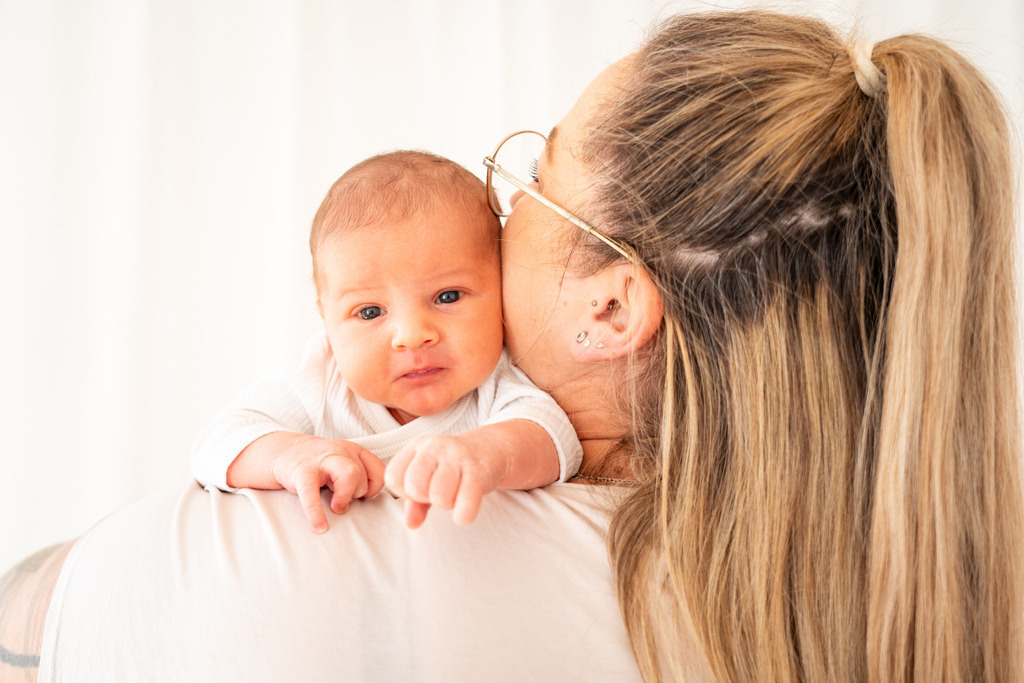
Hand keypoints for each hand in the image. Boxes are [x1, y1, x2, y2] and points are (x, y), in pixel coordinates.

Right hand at [269, 436, 385, 532]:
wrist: (281, 451)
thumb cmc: (318, 466)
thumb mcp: (342, 464)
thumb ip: (359, 478)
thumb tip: (368, 502)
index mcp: (354, 451)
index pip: (378, 470)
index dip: (373, 489)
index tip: (360, 497)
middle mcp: (340, 451)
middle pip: (363, 472)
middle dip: (357, 493)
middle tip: (343, 502)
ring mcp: (321, 460)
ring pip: (350, 474)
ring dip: (345, 497)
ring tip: (335, 508)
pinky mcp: (301, 472)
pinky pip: (312, 493)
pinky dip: (316, 513)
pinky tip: (320, 527)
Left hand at [385, 434, 505, 528]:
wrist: (490, 448)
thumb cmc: (451, 468)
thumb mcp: (428, 478)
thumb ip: (415, 502)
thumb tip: (411, 523)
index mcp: (416, 446)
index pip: (393, 476)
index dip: (404, 491)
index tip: (421, 489)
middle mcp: (435, 447)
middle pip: (415, 486)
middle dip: (426, 498)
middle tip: (439, 493)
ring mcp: (457, 456)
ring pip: (439, 496)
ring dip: (447, 504)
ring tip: (454, 495)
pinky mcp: (479, 470)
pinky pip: (465, 504)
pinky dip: (463, 514)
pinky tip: (465, 510)